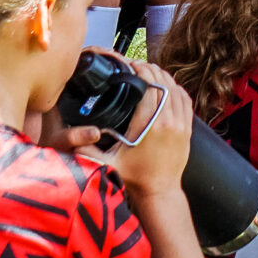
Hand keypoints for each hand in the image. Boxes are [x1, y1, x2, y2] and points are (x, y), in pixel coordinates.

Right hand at [99, 67, 194, 203]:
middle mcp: (169, 121)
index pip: (149, 86)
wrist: (159, 192)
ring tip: (150, 72)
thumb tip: (70, 137)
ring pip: (176, 89)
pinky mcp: (188, 129)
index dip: (140, 71)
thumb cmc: (135, 178)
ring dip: (164, 77)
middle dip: (150, 70)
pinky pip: (186, 100)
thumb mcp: (106, 163)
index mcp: (150, 124)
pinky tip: (167, 86)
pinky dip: (177, 89)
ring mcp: (181, 124)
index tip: (130, 66)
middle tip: (137, 66)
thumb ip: (86, 149)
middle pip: (163, 83)